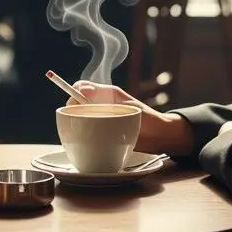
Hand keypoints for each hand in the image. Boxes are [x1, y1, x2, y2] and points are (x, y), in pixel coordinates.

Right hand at [73, 81, 193, 156]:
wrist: (159, 138)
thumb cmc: (146, 118)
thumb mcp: (126, 106)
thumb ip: (106, 97)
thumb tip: (82, 89)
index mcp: (105, 94)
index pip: (81, 87)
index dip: (72, 93)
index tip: (72, 104)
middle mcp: (100, 106)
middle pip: (76, 104)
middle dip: (72, 111)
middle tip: (75, 122)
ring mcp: (100, 120)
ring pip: (79, 119)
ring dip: (76, 125)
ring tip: (79, 133)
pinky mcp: (100, 135)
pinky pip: (85, 133)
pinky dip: (80, 137)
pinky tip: (81, 143)